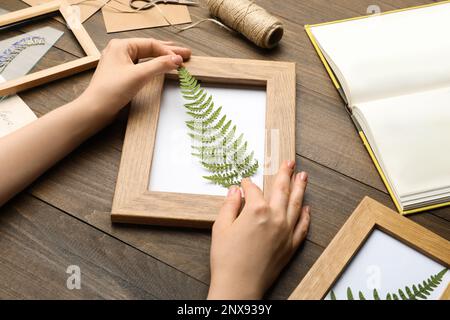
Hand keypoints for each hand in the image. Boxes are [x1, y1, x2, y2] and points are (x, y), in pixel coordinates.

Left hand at [82, 38, 190, 116]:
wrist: (95, 109)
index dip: (168, 52)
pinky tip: (162, 67)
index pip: (151, 44)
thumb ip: (159, 65)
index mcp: (121, 46)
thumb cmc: (111, 91)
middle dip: (168, 52)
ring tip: (177, 59)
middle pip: (150, 49)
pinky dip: (154, 66)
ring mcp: (120, 63)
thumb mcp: (139, 75)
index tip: (182, 59)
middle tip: (186, 54)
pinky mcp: (121, 74)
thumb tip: (176, 59)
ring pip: (146, 57)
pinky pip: (141, 66)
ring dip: (162, 59)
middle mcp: (120, 51)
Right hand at [208, 161, 309, 299]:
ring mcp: (286, 232)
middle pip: (282, 190)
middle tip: (290, 162)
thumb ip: (230, 205)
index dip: (248, 184)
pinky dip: (306, 216)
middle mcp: (275, 217)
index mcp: (256, 210)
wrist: (239, 286)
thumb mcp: (220, 227)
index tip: (244, 182)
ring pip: (297, 204)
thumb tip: (235, 191)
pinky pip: (302, 226)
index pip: (254, 190)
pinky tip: (307, 208)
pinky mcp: (290, 246)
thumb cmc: (226, 258)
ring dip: (300, 188)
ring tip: (303, 176)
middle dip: (285, 174)